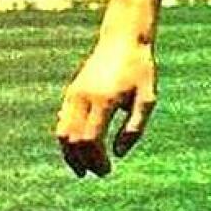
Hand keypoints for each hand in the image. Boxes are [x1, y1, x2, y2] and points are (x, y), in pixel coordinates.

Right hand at [55, 39, 156, 177]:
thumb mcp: (147, 97)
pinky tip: (80, 148)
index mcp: (104, 100)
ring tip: (83, 167)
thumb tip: (119, 154)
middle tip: (97, 172)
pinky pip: (63, 121)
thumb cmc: (140, 69)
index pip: (90, 140)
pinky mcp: (71, 91)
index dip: (96, 160)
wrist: (123, 39)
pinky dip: (68, 139)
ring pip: (62, 132)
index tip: (107, 169)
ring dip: (70, 154)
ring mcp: (74, 94)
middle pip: (72, 140)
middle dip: (83, 161)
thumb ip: (135, 127)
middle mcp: (84, 98)